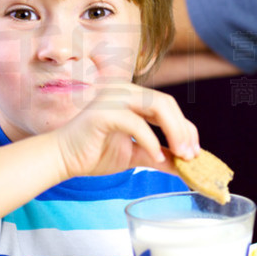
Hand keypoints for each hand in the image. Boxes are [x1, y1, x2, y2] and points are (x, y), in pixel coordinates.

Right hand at [49, 83, 199, 180]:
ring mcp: (113, 98)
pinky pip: (135, 123)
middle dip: (183, 130)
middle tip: (191, 155)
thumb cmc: (93, 153)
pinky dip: (150, 140)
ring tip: (180, 155)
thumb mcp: (134, 154)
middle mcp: (125, 90)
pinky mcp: (103, 112)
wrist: (62, 158)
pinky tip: (156, 156)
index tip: (194, 152)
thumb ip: (157, 155)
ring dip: (174, 131)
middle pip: (167, 103)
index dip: (186, 128)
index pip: (168, 106)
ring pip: (157, 106)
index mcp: (132, 97)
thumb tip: (183, 164)